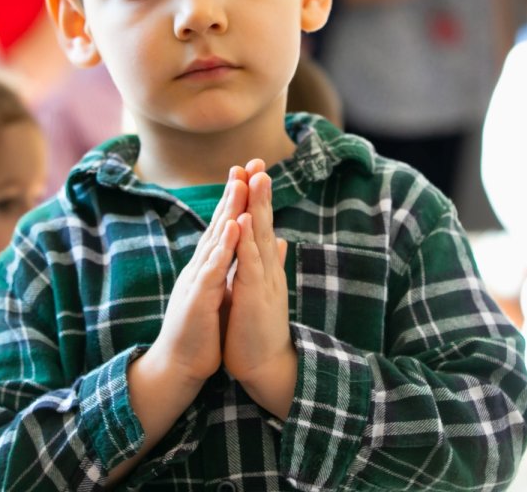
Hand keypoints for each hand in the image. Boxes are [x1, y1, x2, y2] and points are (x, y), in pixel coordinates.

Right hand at [143, 166, 247, 386]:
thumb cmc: (200, 333)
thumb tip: (241, 253)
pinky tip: (231, 228)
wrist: (179, 366)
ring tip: (240, 185)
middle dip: (233, 194)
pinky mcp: (197, 298)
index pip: (224, 228)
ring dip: (227, 211)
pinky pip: (212, 269)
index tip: (250, 175)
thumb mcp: (220, 296)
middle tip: (246, 165)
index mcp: (208, 268)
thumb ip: (229, 272)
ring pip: (214, 240)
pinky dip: (222, 247)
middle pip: (218, 224)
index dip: (237, 201)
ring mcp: (196, 281)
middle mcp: (200, 268)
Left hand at [223, 162, 295, 417]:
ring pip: (261, 236)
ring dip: (258, 206)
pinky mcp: (256, 295)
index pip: (261, 225)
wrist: (267, 366)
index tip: (252, 169)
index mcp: (265, 267)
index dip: (257, 198)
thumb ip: (271, 263)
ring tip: (256, 177)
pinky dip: (248, 240)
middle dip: (260, 191)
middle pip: (264, 222)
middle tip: (258, 160)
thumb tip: (280, 241)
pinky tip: (246, 220)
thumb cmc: (261, 329)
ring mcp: (264, 280)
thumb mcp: (264, 289)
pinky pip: (251, 262)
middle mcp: (267, 268)